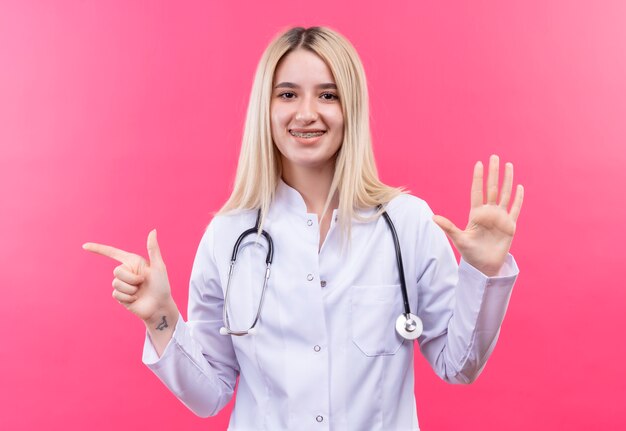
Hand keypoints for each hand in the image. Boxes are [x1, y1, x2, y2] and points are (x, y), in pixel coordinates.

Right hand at [83, 229, 173, 321]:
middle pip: (116, 271)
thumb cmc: (162, 285)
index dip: (99, 249)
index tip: (85, 246)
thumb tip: (153, 230)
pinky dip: (128, 297)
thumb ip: (153, 249)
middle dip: (131, 279)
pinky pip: (116, 294)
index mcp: (133, 262)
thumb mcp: (159, 266)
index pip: (113, 253)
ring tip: (139, 292)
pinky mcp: (120, 296)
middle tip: (142, 283)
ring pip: (115, 283)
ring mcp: (122, 284)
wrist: (160, 306)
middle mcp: (126, 272)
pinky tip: (136, 299)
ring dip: (130, 289)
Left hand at [433, 155, 523, 275]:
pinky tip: (519, 186)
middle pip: (492, 188)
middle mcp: (489, 212)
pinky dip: (518, 198)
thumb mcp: (458, 239)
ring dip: (507, 180)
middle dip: (493, 173)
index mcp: (476, 214)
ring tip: (509, 165)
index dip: (478, 178)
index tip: (478, 163)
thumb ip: (448, 227)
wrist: (485, 266)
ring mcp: (500, 217)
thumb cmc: (470, 253)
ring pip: (504, 194)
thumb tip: (433, 217)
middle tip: (494, 157)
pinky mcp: (510, 225)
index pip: (477, 191)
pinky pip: (515, 208)